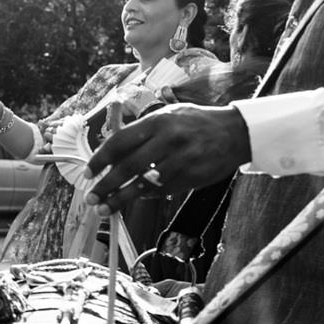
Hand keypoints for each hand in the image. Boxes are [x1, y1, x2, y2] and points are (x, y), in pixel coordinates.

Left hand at [85, 103, 251, 208]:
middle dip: (105, 186)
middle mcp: (168, 140)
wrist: (235, 132)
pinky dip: (145, 196)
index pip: (120, 142)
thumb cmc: (194, 122)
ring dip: (121, 199)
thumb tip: (111, 152)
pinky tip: (134, 199)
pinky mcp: (191, 177)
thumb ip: (140, 131)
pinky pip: (161, 191)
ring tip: (104, 209)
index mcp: (157, 122)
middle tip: (91, 198)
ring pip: (144, 185)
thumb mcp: (167, 115)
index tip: (88, 172)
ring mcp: (180, 160)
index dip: (100, 159)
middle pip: (128, 167)